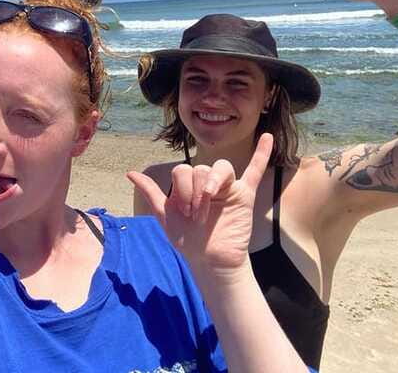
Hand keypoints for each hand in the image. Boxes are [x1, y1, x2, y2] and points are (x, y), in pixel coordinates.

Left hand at [129, 133, 272, 276]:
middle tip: (197, 214)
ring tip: (209, 199)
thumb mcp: (164, 215)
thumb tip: (129, 173)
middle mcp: (207, 183)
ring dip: (213, 182)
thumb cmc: (187, 239)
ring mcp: (227, 187)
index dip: (181, 188)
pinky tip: (268, 137)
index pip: (183, 170)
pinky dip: (262, 153)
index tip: (184, 211)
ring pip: (222, 167)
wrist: (210, 260)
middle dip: (195, 190)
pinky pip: (255, 170)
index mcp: (188, 185)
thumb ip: (151, 192)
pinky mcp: (244, 195)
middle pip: (201, 168)